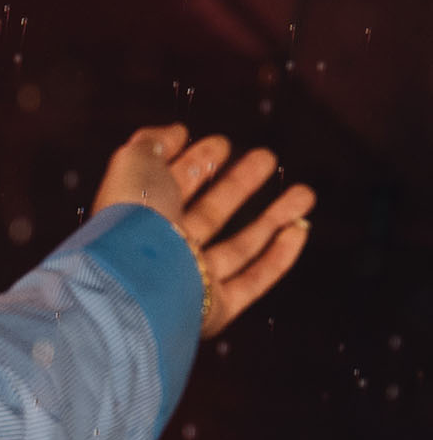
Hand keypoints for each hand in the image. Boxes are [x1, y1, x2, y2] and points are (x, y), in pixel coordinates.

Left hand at [92, 125, 312, 338]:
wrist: (138, 276)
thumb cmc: (133, 217)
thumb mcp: (134, 163)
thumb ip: (153, 142)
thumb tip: (176, 131)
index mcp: (140, 216)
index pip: (172, 185)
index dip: (196, 161)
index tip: (222, 142)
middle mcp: (165, 249)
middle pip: (209, 213)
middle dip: (238, 184)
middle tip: (266, 157)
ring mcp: (191, 280)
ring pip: (239, 246)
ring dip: (274, 218)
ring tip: (305, 192)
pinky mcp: (215, 308)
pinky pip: (253, 282)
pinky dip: (279, 257)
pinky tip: (300, 229)